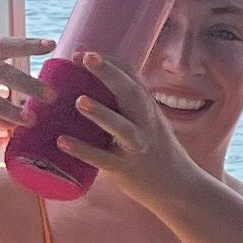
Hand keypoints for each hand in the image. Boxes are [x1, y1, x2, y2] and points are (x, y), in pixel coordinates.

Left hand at [64, 55, 219, 211]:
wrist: (180, 189)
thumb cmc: (157, 154)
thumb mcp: (149, 125)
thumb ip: (127, 110)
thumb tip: (90, 93)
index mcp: (149, 110)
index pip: (133, 78)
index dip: (110, 63)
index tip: (85, 54)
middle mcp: (147, 125)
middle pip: (131, 94)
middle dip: (109, 73)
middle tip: (86, 57)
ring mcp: (138, 147)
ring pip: (122, 127)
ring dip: (101, 113)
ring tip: (79, 101)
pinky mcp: (126, 170)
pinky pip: (103, 159)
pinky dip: (82, 150)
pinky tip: (62, 142)